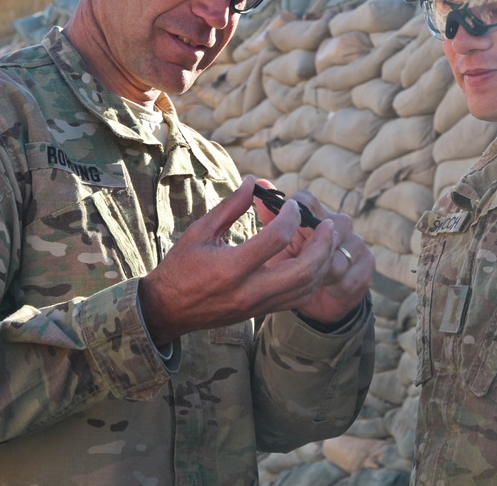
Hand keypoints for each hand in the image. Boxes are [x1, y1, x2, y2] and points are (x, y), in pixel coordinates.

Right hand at [138, 176, 341, 345]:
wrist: (168, 310)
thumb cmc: (181, 266)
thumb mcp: (200, 231)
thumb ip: (229, 207)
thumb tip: (253, 183)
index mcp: (231, 267)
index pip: (276, 238)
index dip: (290, 216)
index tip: (291, 204)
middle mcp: (249, 290)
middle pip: (303, 270)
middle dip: (322, 245)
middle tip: (328, 225)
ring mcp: (258, 305)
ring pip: (306, 288)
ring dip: (323, 262)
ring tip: (326, 240)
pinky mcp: (262, 312)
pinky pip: (298, 298)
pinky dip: (312, 278)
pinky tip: (313, 260)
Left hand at [253, 180, 373, 325]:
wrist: (319, 298)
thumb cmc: (293, 266)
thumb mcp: (277, 244)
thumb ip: (270, 215)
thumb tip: (257, 182)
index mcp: (315, 213)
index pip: (305, 200)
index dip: (293, 214)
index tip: (281, 234)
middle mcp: (340, 222)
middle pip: (326, 228)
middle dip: (307, 253)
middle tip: (293, 269)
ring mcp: (356, 242)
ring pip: (337, 257)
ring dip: (320, 274)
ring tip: (310, 282)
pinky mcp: (368, 263)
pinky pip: (350, 277)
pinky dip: (335, 287)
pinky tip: (327, 289)